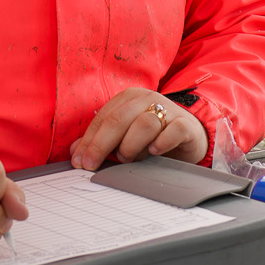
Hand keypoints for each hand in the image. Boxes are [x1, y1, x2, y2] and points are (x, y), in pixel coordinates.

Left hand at [70, 88, 208, 171]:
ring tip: (126, 158)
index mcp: (128, 98)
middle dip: (100, 145)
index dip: (88, 141)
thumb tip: (75, 153)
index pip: (103, 119)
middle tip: (91, 165)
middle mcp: (146, 99)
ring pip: (144, 123)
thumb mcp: (124, 136)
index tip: (79, 162)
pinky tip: (154, 152)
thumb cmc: (152, 136)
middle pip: (118, 119)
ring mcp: (167, 110)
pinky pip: (172, 131)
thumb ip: (101, 141)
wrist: (189, 135)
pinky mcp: (185, 124)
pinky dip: (162, 142)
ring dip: (130, 144)